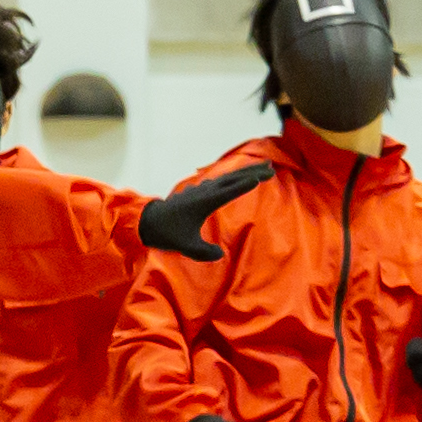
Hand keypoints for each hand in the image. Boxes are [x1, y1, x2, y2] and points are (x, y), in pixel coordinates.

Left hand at [138, 160, 273, 261]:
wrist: (150, 221)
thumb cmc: (169, 234)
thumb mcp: (186, 246)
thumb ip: (204, 252)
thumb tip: (221, 254)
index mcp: (203, 203)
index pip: (228, 192)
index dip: (243, 186)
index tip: (259, 179)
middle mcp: (204, 192)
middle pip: (232, 179)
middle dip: (252, 173)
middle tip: (271, 169)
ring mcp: (202, 189)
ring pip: (228, 177)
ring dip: (246, 172)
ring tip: (263, 167)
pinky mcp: (200, 191)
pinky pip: (221, 180)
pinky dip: (234, 176)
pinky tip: (240, 177)